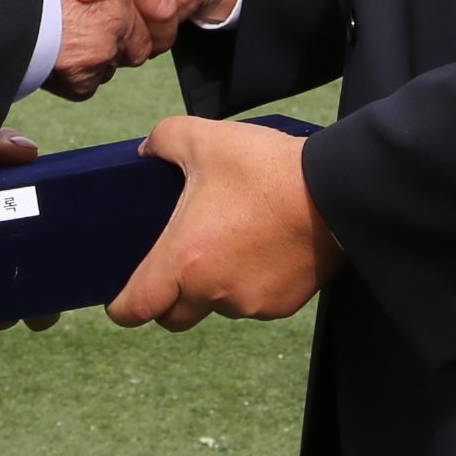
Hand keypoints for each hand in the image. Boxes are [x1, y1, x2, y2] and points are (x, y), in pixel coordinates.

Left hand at [107, 115, 341, 331]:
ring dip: (214, 287)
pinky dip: (250, 283)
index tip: (120, 298)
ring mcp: (250, 303)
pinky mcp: (282, 304)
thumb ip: (162, 141)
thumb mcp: (202, 138)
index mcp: (183, 260)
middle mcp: (213, 293)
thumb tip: (146, 152)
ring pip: (217, 307)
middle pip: (173, 317)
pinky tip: (263, 248)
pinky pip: (254, 302)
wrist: (335, 191)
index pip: (135, 309)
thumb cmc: (264, 167)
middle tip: (178, 261)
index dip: (121, 307)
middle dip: (168, 298)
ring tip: (231, 241)